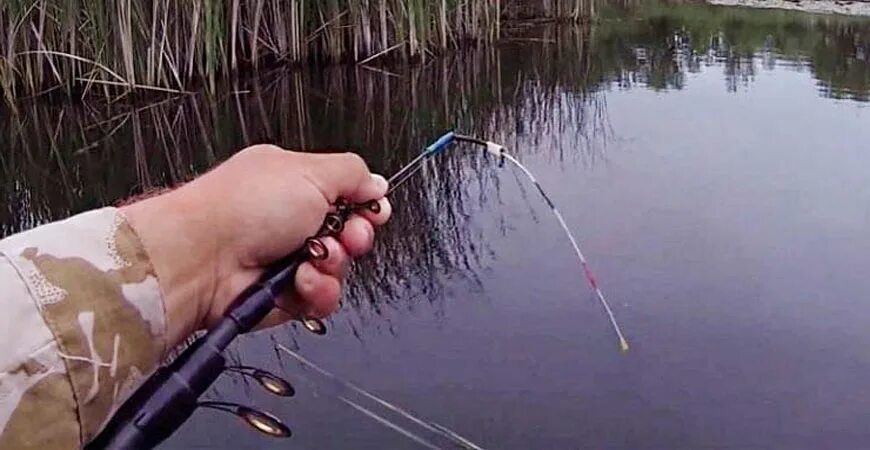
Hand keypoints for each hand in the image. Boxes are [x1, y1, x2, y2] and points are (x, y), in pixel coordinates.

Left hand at [121, 145, 391, 348]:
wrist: (202, 257)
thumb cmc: (242, 206)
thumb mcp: (310, 171)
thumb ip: (353, 174)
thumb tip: (377, 184)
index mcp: (293, 184)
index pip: (346, 197)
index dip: (364, 207)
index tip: (371, 211)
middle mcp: (290, 222)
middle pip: (349, 236)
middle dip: (355, 237)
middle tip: (346, 235)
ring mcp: (286, 260)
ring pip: (338, 270)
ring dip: (334, 265)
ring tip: (314, 258)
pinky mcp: (283, 296)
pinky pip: (322, 298)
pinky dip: (318, 291)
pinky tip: (301, 280)